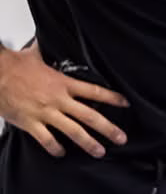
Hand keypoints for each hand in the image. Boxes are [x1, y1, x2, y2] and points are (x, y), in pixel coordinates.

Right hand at [0, 43, 127, 157]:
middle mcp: (58, 100)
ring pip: (73, 131)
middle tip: (121, 138)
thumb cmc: (12, 66)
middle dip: (108, 128)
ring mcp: (45, 113)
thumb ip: (46, 52)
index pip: (94, 91)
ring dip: (88, 143)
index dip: (112, 98)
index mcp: (63, 83)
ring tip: (100, 152)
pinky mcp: (29, 123)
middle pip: (90, 116)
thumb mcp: (36, 55)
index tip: (125, 104)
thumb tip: (47, 40)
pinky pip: (46, 139)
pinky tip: (61, 153)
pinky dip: (55, 148)